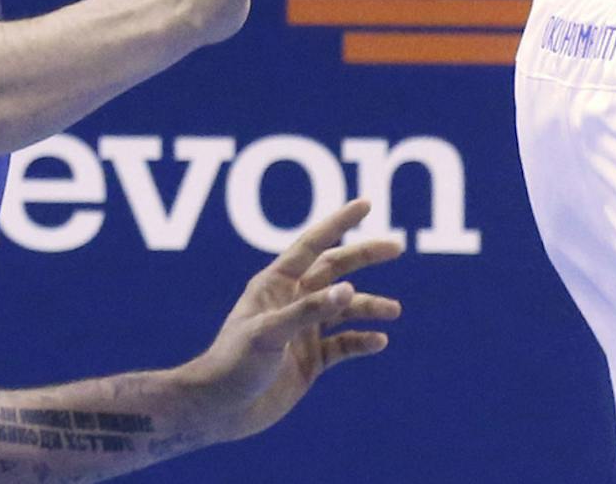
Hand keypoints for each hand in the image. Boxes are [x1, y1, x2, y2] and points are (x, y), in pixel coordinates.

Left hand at [180, 198, 401, 438]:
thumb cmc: (233, 363)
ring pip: (344, 308)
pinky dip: (362, 341)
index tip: (366, 204)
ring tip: (393, 311)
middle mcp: (292, 301)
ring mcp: (302, 331)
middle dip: (364, 257)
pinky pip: (343, 344)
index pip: (312, 244)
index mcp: (276, 283)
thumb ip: (309, 311)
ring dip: (369, 306)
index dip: (338, 222)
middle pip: (335, 270)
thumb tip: (349, 289)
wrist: (219, 412)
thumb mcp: (269, 333)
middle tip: (396, 247)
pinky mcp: (310, 360)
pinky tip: (379, 342)